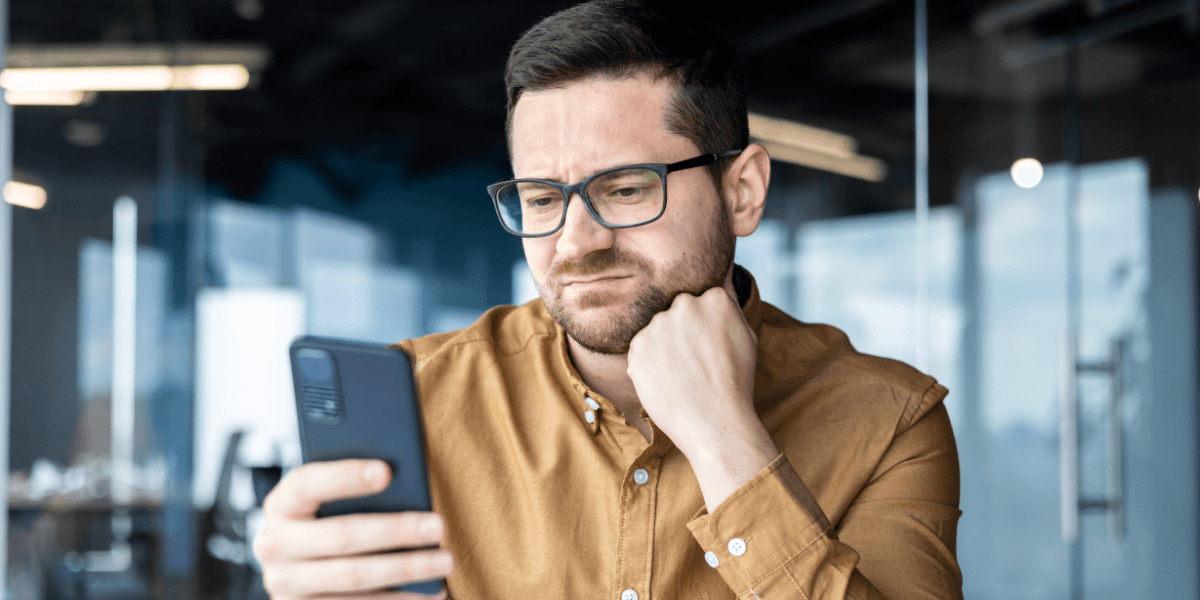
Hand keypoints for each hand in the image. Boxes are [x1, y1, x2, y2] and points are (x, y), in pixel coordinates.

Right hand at [254, 459, 454, 598]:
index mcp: (281, 504)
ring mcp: (286, 585)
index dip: (344, 477)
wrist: (305, 567)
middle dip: (395, 530)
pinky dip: (400, 599)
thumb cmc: (334, 517)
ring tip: (446, 560)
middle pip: (341, 535)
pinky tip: (433, 590)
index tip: (386, 471)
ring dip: (406, 568)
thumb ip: (356, 486)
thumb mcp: (331, 499)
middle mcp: (274, 545)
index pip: (306, 484)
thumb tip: (400, 477)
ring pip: (355, 576)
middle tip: (439, 525)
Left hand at [626, 287, 777, 509]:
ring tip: (681, 376)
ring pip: (657, 331)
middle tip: (694, 363)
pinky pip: (640, 350)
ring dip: (663, 348)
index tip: (708, 348)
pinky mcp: (637, 346)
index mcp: (714, 298)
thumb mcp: (746, 337)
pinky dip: (649, 364)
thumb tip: (720, 277)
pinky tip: (667, 381)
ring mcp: (658, 324)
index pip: (701, 301)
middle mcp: (684, 305)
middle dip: (682, 333)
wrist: (715, 423)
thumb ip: (728, 307)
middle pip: (676, 313)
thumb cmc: (735, 384)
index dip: (704, 328)